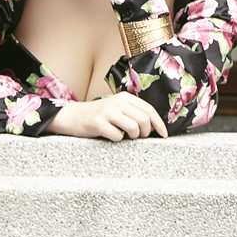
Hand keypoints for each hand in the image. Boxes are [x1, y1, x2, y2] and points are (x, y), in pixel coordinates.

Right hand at [45, 95, 167, 141]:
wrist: (73, 116)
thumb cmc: (99, 115)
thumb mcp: (117, 109)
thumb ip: (134, 113)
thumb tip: (154, 126)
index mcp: (125, 97)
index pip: (149, 109)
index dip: (159, 123)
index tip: (164, 134)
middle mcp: (118, 102)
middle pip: (143, 120)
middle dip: (145, 133)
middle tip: (138, 137)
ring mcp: (107, 111)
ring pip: (133, 127)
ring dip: (133, 137)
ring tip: (125, 136)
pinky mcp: (98, 122)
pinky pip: (117, 136)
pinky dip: (117, 139)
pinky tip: (111, 136)